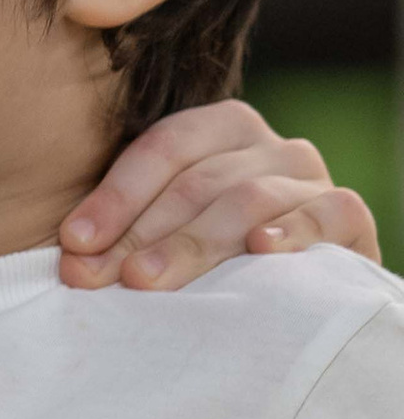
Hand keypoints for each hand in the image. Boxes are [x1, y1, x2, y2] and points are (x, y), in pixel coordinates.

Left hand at [60, 98, 381, 290]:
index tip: (75, 244)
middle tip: (102, 278)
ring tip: (148, 280)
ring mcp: (310, 179)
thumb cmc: (212, 258)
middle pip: (197, 180)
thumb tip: (71, 256)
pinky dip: (292, 229)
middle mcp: (268, 146)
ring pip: (248, 197)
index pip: (163, 148)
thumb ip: (124, 229)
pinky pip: (328, 212)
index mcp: (219, 130)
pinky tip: (258, 249)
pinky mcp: (349, 217)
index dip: (115, 196)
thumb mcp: (167, 231)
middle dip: (141, 233)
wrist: (298, 288)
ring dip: (193, 242)